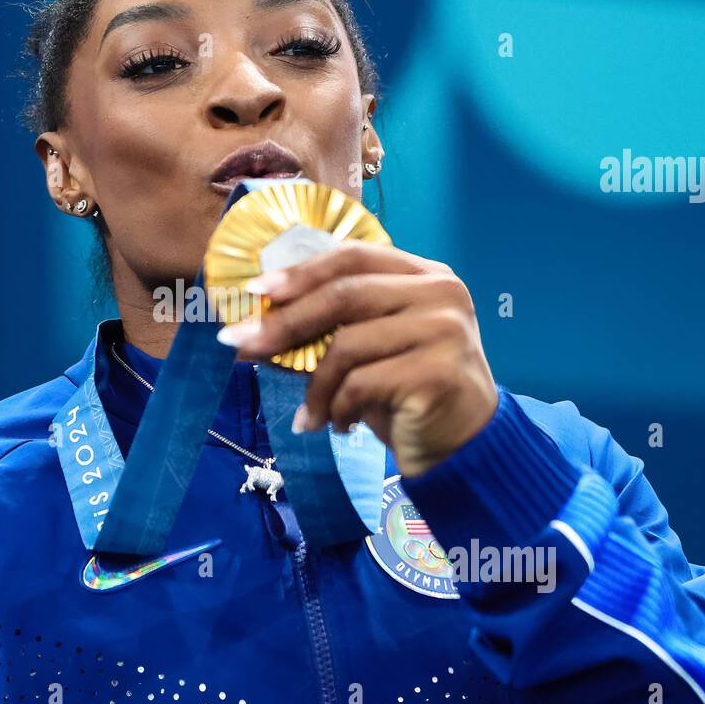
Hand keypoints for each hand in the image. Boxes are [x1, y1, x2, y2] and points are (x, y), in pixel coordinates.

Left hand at [216, 242, 498, 477]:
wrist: (463, 446)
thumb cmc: (406, 394)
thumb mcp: (369, 350)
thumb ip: (331, 326)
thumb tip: (256, 324)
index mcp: (424, 274)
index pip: (353, 256)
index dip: (300, 272)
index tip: (256, 291)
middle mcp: (441, 293)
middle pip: (344, 294)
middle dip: (284, 322)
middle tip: (240, 345)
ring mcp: (445, 330)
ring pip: (347, 345)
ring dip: (314, 386)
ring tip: (310, 414)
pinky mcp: (438, 372)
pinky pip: (361, 384)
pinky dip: (337, 408)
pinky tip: (339, 426)